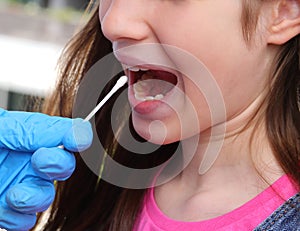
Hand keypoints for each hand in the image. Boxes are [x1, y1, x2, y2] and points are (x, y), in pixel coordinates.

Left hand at [0, 108, 92, 229]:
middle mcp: (25, 162)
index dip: (74, 137)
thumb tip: (79, 132)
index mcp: (26, 137)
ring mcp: (16, 188)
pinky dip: (18, 217)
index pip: (62, 136)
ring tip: (16, 194)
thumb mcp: (0, 128)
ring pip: (45, 197)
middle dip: (56, 165)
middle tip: (42, 160)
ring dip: (36, 197)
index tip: (77, 141)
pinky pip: (25, 221)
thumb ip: (38, 130)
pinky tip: (4, 208)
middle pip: (60, 167)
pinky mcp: (4, 213)